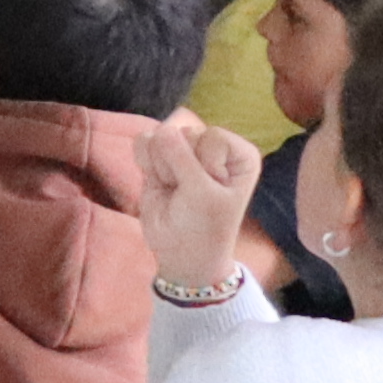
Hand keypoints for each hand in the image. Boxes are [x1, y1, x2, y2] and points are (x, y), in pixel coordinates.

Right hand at [134, 111, 263, 293]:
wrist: (181, 252)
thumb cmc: (204, 226)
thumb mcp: (201, 194)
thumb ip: (181, 158)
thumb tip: (161, 129)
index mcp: (238, 154)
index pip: (212, 137)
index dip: (206, 165)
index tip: (212, 190)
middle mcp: (214, 147)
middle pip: (185, 134)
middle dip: (180, 167)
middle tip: (190, 194)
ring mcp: (185, 150)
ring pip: (161, 135)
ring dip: (162, 167)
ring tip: (175, 189)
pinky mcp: (159, 156)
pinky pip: (143, 142)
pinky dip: (145, 163)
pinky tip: (158, 182)